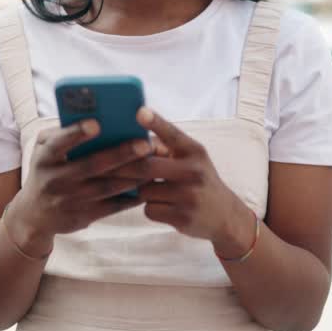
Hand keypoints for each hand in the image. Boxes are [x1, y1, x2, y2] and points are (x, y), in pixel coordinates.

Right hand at [5, 120, 151, 255]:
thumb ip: (62, 133)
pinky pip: (112, 206)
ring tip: (154, 162)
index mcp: (45, 158)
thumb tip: (95, 117)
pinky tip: (148, 184)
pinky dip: (131, 196)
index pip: (59, 143)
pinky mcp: (83, 217)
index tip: (97, 123)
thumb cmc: (47, 169)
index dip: (76, 133)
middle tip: (145, 144)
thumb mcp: (43, 149)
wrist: (35, 215)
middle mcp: (55, 180)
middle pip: (92, 166)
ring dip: (133, 175)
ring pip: (107, 187)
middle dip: (120, 154)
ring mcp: (69, 201)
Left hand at [108, 108, 252, 254]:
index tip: (139, 111)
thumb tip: (130, 141)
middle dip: (123, 167)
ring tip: (157, 190)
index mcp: (194, 151)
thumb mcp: (192, 158)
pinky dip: (151, 208)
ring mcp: (188, 196)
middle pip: (146, 167)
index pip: (172, 134)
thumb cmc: (198, 180)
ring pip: (144, 190)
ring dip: (142, 191)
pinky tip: (165, 207)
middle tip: (106, 166)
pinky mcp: (182, 218)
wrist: (225, 215)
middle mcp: (193, 171)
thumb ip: (167, 148)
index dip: (155, 122)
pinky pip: (150, 210)